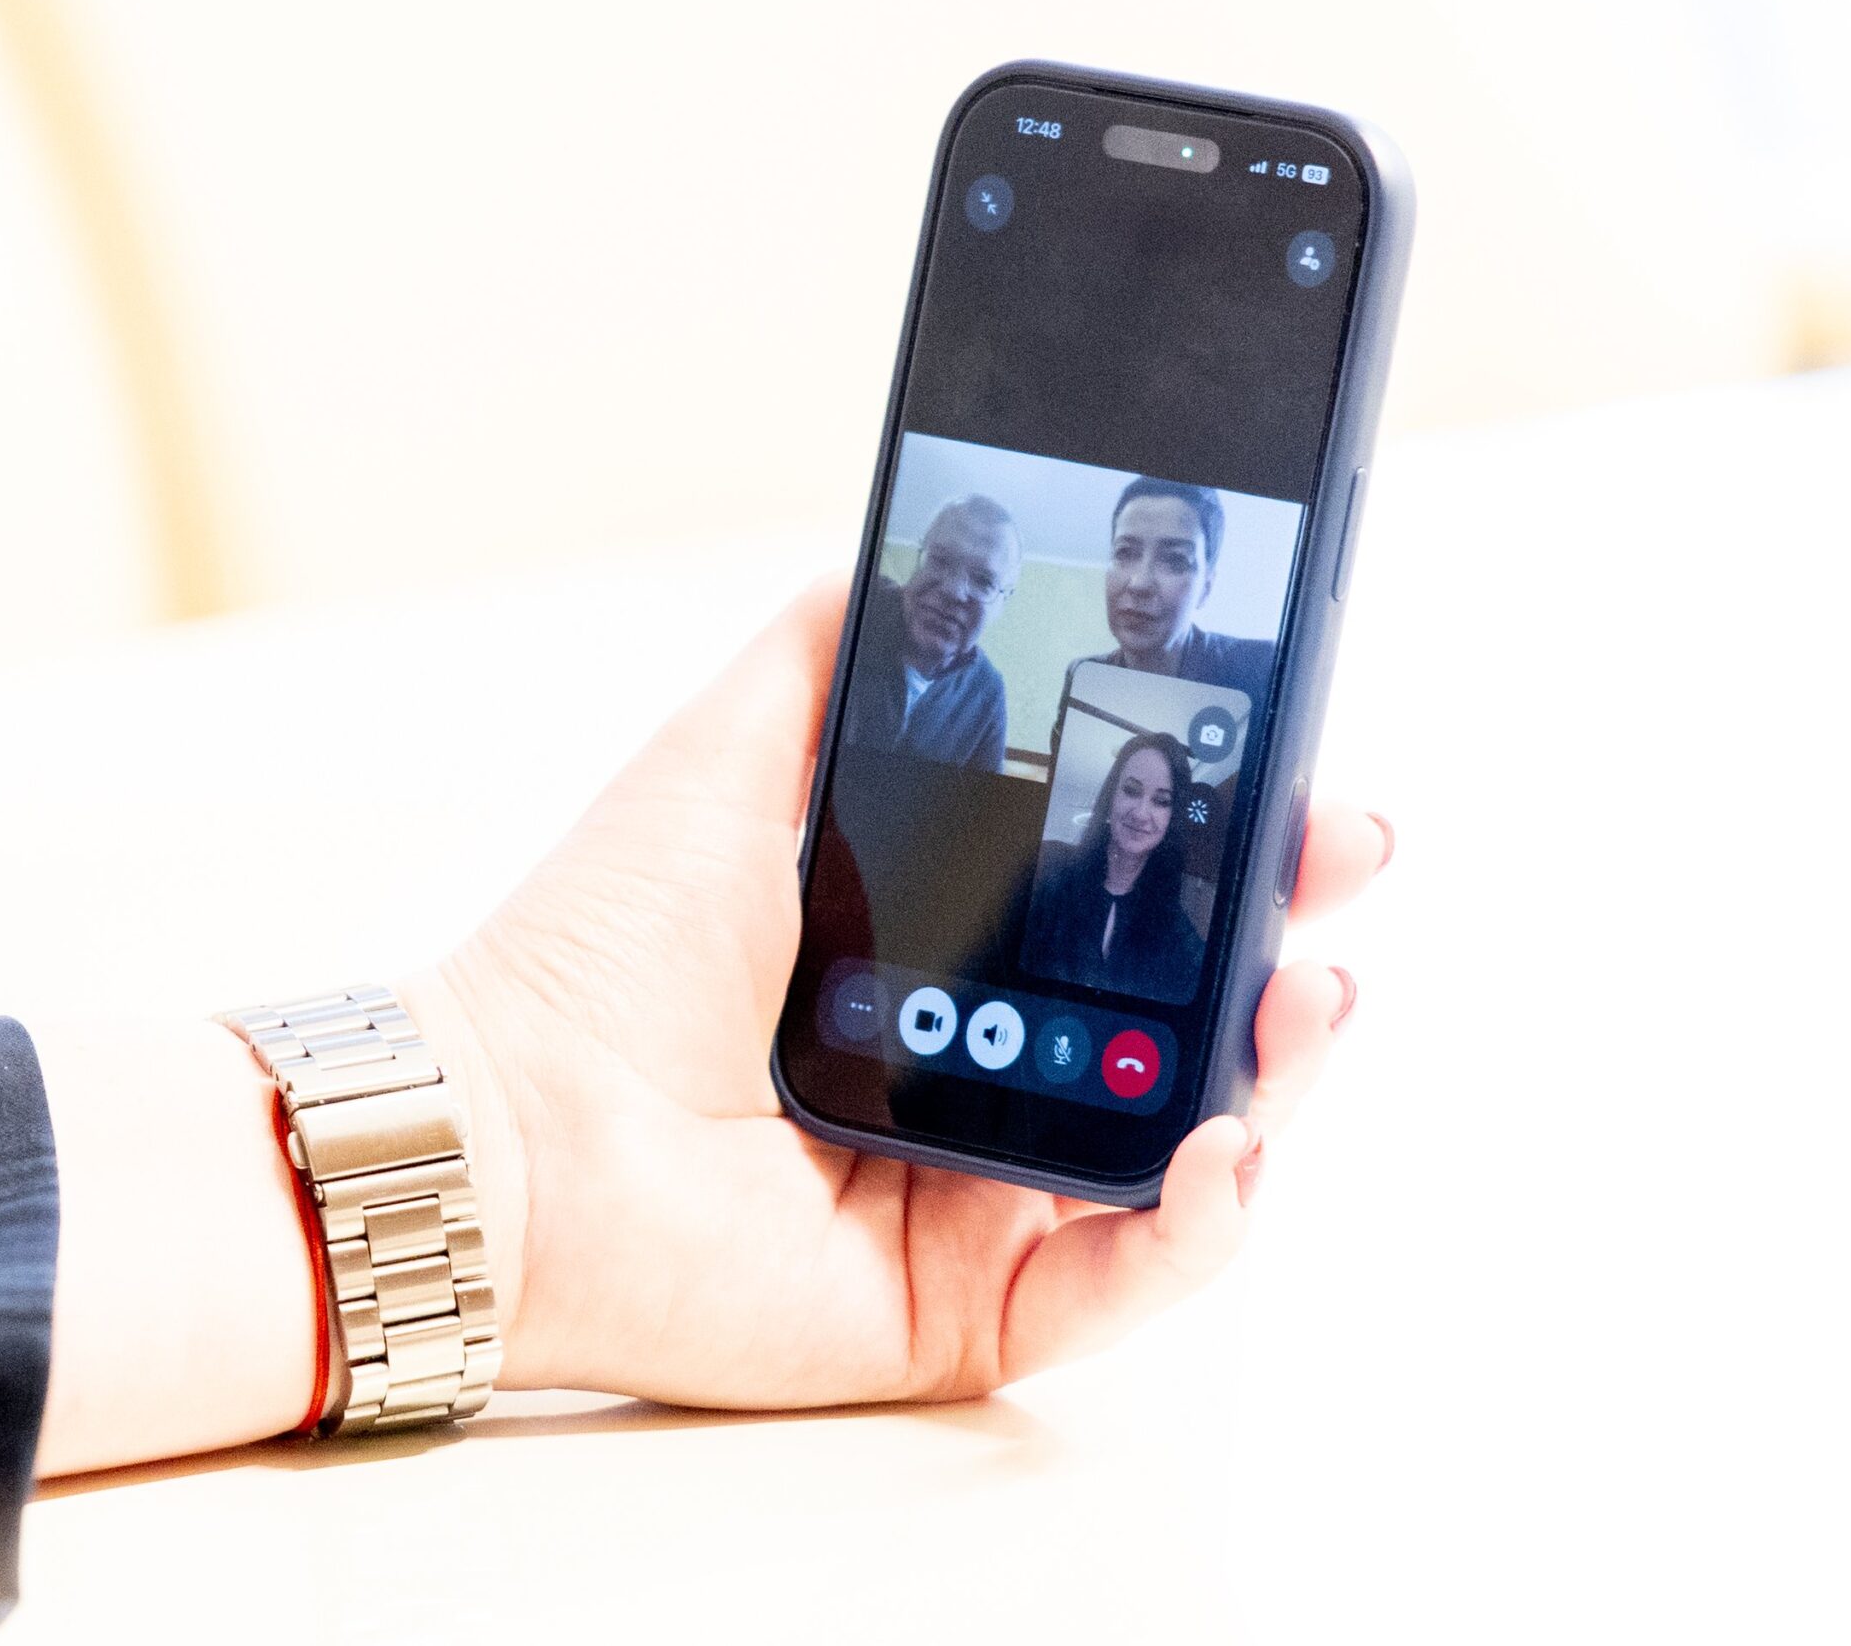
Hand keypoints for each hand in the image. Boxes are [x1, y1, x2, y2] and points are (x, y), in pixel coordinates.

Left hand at [405, 575, 1389, 1407]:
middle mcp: (983, 1076)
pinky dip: (1198, 1227)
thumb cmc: (600, 949)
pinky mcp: (969, 1304)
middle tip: (1337, 864)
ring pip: (1188, 1149)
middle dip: (1282, 942)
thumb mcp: (724, 758)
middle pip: (1182, 1020)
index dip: (1222, 847)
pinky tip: (1219, 1152)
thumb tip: (904, 545)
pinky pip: (1125, 1282)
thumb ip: (822, 652)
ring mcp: (984, 1196)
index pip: (1120, 902)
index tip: (1292, 780)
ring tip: (1302, 1000)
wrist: (513, 1120)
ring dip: (1275, 1074)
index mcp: (941, 957)